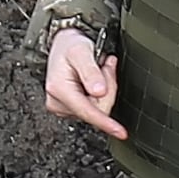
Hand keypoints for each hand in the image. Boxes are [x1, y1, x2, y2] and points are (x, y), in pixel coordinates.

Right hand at [44, 24, 123, 139]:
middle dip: (108, 89)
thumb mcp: (81, 51)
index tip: (120, 132)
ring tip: (99, 71)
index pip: (87, 111)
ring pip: (98, 110)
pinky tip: (96, 81)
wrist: (63, 45)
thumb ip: (90, 71)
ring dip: (106, 90)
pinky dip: (101, 94)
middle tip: (105, 67)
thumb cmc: (70, 46)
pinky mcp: (70, 109)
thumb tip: (99, 92)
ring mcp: (63, 108)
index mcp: (59, 89)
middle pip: (98, 110)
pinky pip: (95, 108)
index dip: (106, 122)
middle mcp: (58, 102)